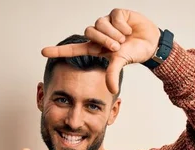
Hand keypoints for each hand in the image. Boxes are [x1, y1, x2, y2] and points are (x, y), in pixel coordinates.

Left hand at [41, 9, 160, 93]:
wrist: (151, 43)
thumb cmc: (134, 53)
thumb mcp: (121, 63)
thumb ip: (113, 74)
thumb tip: (111, 90)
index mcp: (96, 48)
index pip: (73, 49)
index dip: (58, 51)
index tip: (43, 52)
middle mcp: (99, 35)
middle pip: (89, 32)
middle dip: (104, 40)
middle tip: (117, 47)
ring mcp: (107, 23)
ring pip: (100, 24)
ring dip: (113, 33)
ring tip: (124, 39)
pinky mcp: (116, 14)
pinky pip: (113, 17)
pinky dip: (122, 25)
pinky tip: (129, 29)